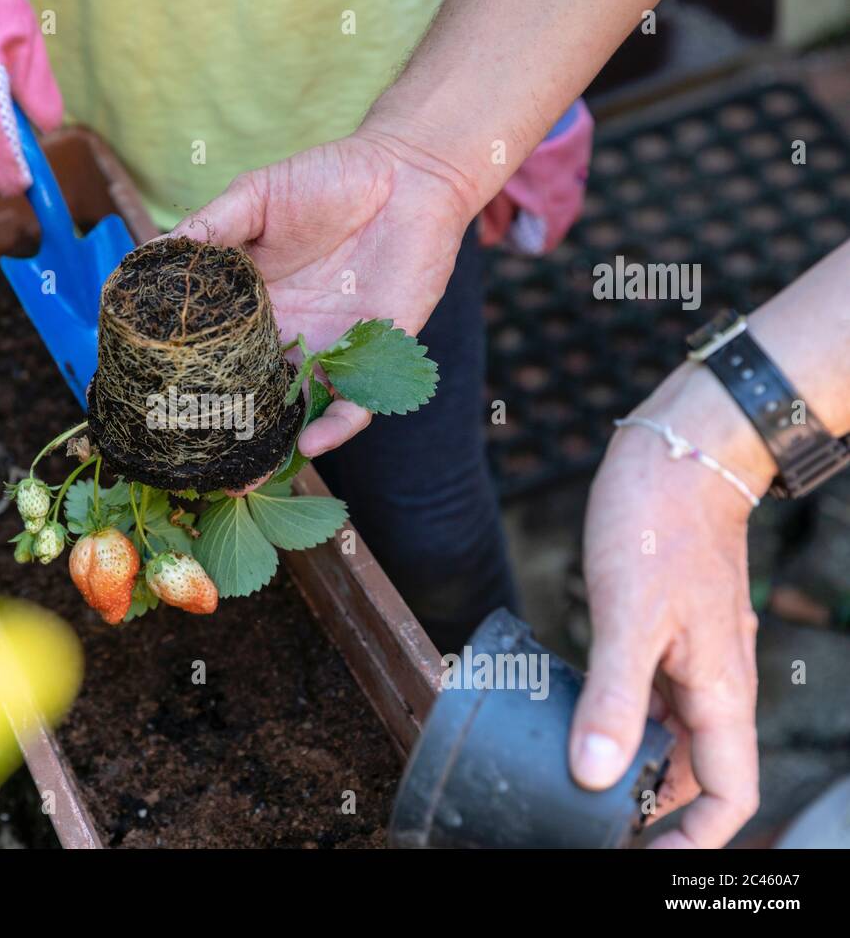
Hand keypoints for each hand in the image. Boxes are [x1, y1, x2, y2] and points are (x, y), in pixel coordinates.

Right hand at [177, 128, 477, 457]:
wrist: (408, 172)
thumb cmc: (329, 177)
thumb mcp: (257, 197)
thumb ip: (211, 227)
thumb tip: (153, 254)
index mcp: (249, 305)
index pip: (210, 351)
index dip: (184, 377)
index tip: (150, 404)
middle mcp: (282, 336)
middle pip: (246, 392)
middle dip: (222, 428)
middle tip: (189, 459)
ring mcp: (326, 350)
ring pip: (293, 410)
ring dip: (272, 444)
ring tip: (244, 476)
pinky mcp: (374, 357)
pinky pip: (353, 404)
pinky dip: (334, 426)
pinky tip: (312, 441)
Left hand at [572, 367, 774, 846]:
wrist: (676, 454)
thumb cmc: (658, 525)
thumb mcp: (627, 617)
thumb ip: (612, 697)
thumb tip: (594, 774)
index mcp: (719, 692)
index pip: (728, 793)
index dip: (690, 835)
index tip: (634, 849)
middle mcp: (711, 683)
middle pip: (692, 772)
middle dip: (649, 806)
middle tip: (586, 820)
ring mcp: (689, 657)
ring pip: (668, 734)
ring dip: (630, 763)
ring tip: (574, 779)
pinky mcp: (663, 631)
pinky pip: (649, 696)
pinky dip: (619, 718)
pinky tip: (576, 716)